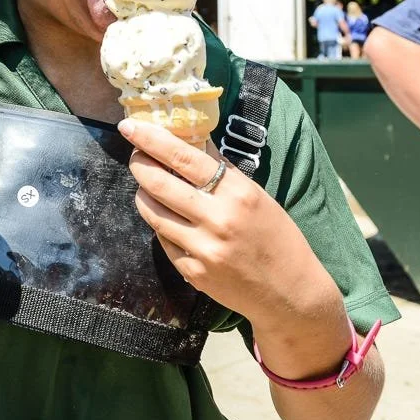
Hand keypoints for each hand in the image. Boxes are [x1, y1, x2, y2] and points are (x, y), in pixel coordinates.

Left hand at [119, 118, 336, 326]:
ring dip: (143, 193)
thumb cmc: (275, 237)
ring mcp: (202, 248)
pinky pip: (162, 240)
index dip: (150, 139)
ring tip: (147, 185)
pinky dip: (160, 224)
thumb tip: (189, 139)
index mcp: (238, 193)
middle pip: (158, 183)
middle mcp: (218, 219)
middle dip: (139, 164)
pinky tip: (168, 219)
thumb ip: (221, 171)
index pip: (183, 157)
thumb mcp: (255, 195)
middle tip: (136, 155)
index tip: (129, 126)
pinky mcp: (191, 272)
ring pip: (151, 212)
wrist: (290, 293)